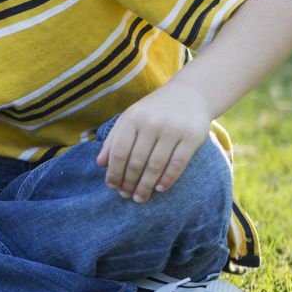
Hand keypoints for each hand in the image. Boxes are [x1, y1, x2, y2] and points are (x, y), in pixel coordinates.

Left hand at [95, 83, 212, 202]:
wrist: (190, 94)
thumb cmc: (154, 110)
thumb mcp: (131, 118)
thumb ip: (114, 139)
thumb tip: (100, 164)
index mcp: (133, 118)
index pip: (119, 152)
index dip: (114, 172)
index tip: (112, 186)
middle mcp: (152, 123)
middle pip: (136, 162)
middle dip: (129, 183)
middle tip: (126, 196)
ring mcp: (173, 130)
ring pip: (155, 166)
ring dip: (146, 186)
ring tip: (140, 198)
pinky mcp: (192, 137)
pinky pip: (177, 164)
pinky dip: (167, 179)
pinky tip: (159, 189)